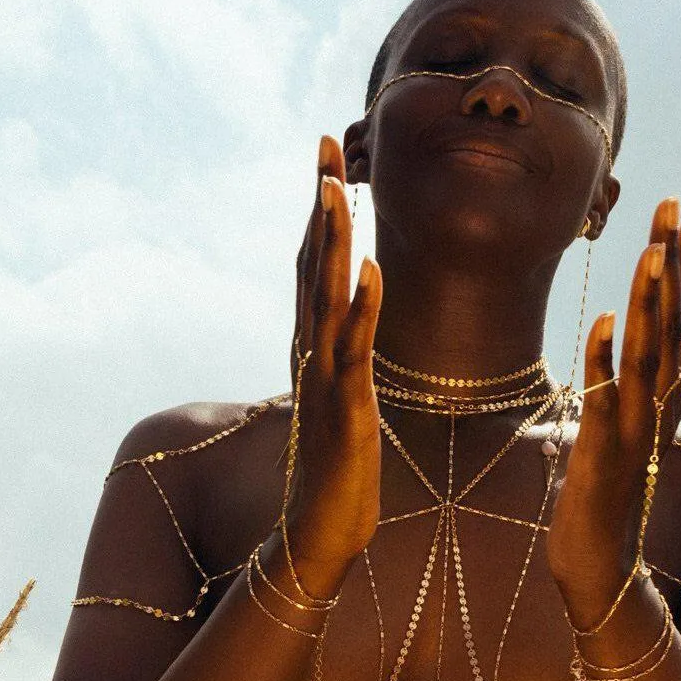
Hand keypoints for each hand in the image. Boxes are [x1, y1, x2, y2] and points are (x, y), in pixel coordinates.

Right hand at [283, 137, 382, 598]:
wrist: (320, 536)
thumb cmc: (337, 471)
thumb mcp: (342, 399)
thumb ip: (341, 354)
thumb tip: (350, 317)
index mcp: (315, 347)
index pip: (315, 264)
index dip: (320, 210)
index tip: (329, 158)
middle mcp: (312, 353)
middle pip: (312, 263)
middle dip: (321, 203)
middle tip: (327, 144)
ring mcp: (325, 379)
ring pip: (326, 297)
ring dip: (331, 241)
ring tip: (337, 189)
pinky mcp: (345, 410)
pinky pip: (353, 351)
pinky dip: (359, 310)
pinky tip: (368, 270)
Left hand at [547, 199, 680, 630]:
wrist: (601, 564)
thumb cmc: (607, 491)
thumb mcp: (627, 423)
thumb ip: (634, 379)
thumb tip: (628, 331)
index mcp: (668, 394)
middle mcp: (661, 406)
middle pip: (676, 323)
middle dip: (678, 261)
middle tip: (678, 203)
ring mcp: (635, 431)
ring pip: (648, 356)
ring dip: (649, 304)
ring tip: (650, 253)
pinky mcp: (602, 456)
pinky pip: (603, 403)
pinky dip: (603, 364)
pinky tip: (598, 325)